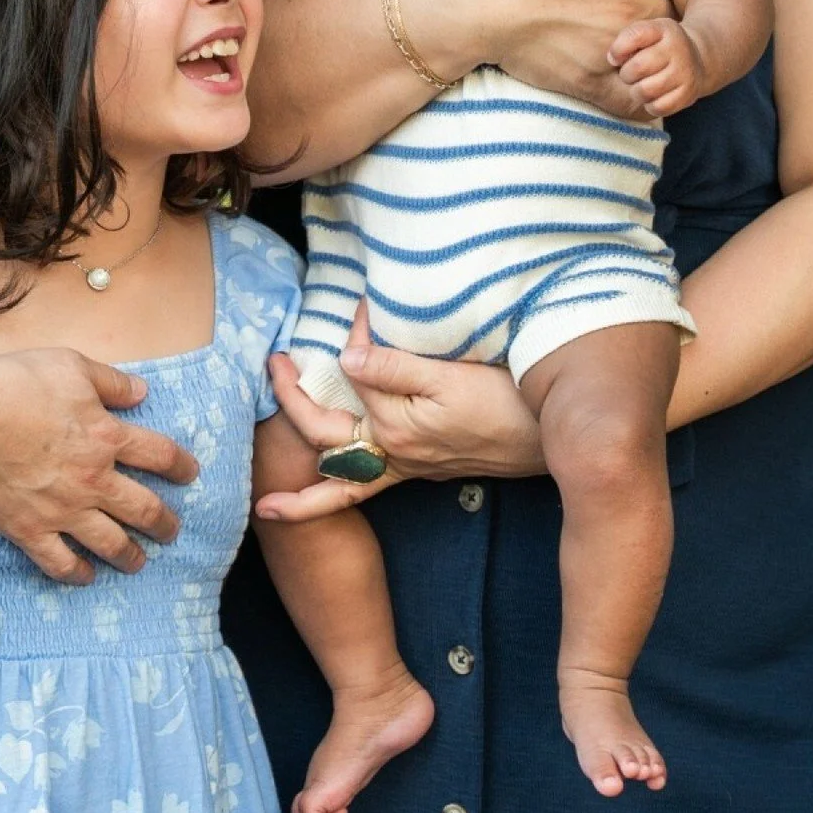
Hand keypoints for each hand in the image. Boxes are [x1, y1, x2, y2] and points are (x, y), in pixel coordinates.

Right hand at [0, 347, 198, 585]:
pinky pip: (60, 562)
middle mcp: (93, 480)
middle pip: (143, 509)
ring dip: (130, 555)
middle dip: (164, 523)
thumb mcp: (75, 366)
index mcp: (107, 437)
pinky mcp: (30, 529)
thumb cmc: (21, 382)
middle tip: (172, 532)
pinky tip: (87, 577)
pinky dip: (78, 574)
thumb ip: (113, 383)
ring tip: (139, 562)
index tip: (191, 475)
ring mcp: (62, 510)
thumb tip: (143, 393)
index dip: (181, 466)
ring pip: (109, 543)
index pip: (160, 456)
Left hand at [255, 305, 545, 522]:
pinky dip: (328, 503)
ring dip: (300, 481)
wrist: (547, 439)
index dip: (356, 337)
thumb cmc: (504, 405)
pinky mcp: (418, 469)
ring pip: (338, 477)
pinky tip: (305, 505)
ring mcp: (404, 466)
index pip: (355, 374)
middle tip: (274, 360)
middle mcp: (391, 454)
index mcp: (393, 429)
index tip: (367, 306)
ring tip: (265, 495)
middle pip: (323, 430)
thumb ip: (394, 368)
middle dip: (291, 397)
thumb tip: (346, 357)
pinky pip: (363, 493)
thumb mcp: (451, 378)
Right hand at [409, 0, 670, 120]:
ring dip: (646, 56)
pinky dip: (641, 100)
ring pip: (654, 60)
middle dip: (652, 18)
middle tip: (623, 15)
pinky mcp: (591, 85)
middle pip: (664, 20)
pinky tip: (627, 86)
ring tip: (625, 49)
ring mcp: (612, 52)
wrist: (467, 6)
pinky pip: (637, 103)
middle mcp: (629, 12)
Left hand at [608, 16, 704, 116]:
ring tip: (641, 85)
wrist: (694, 59)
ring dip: (636, 91)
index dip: (618, 49)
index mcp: (665, 29)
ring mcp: (686, 72)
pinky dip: (650, 105)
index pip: (635, 36)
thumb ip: (626, 40)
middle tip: (631, 74)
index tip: (617, 58)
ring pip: (646, 90)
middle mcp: (679, 49)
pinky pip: (659, 107)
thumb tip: (613, 59)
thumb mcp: (646, 33)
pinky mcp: (689, 94)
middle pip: (638, 67)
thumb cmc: (658, 46)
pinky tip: (653, 96)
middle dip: (626, 74)